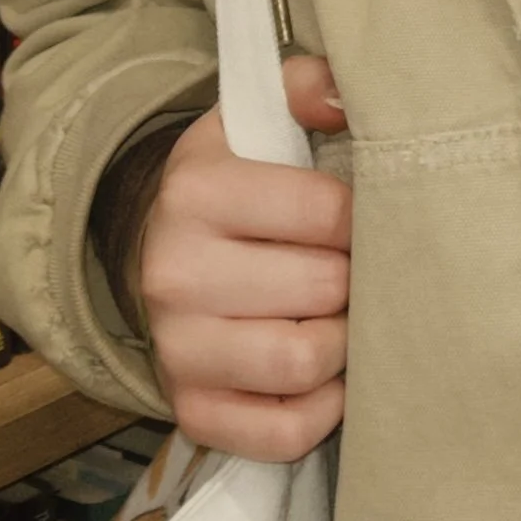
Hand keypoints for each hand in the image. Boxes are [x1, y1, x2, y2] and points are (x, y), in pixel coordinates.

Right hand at [137, 56, 350, 461]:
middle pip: (321, 289)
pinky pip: (281, 434)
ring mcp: (177, 349)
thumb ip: (307, 87)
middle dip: (355, 282)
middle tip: (358, 272)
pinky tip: (324, 377)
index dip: (362, 218)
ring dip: (342, 345)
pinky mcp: (191, 411)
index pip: (325, 211)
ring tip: (342, 318)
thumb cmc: (235, 183)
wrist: (159, 251)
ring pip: (302, 364)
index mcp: (196, 190)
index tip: (360, 219)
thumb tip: (343, 98)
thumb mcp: (256, 119)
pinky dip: (320, 412)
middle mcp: (174, 272)